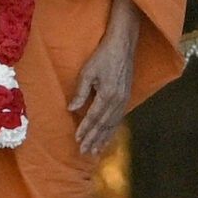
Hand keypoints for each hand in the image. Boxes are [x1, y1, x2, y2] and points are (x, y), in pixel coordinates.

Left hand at [66, 0, 141, 156]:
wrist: (123, 45)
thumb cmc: (103, 56)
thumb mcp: (87, 72)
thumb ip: (80, 92)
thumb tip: (71, 109)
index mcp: (107, 95)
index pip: (94, 117)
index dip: (85, 130)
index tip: (77, 140)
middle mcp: (118, 101)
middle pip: (104, 125)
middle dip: (94, 139)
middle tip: (85, 152)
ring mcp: (124, 100)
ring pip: (112, 124)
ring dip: (103, 138)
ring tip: (96, 150)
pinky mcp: (126, 97)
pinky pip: (118, 118)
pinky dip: (112, 130)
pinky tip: (107, 136)